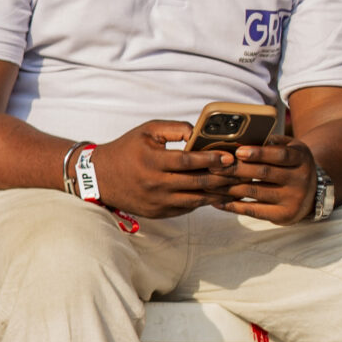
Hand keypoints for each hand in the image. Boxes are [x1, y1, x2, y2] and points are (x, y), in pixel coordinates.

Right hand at [88, 121, 234, 217]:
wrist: (99, 177)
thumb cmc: (126, 149)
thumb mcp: (147, 131)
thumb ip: (175, 128)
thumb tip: (201, 133)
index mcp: (152, 161)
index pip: (188, 161)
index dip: (211, 159)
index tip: (230, 157)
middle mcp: (154, 184)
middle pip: (197, 182)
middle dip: (223, 177)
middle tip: (243, 173)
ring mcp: (157, 201)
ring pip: (196, 199)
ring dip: (219, 193)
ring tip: (237, 187)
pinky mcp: (158, 212)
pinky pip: (187, 208)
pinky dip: (203, 201)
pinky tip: (217, 195)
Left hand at [219, 138, 316, 223]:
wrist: (313, 193)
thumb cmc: (291, 165)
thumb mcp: (290, 149)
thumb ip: (271, 142)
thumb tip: (242, 135)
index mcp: (302, 159)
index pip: (280, 155)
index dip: (259, 153)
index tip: (238, 151)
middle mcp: (301, 179)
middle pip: (264, 173)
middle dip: (235, 169)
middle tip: (212, 166)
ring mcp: (293, 199)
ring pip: (254, 192)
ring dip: (228, 187)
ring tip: (208, 182)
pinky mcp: (283, 215)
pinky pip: (253, 211)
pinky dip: (232, 206)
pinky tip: (216, 201)